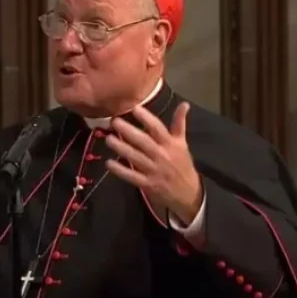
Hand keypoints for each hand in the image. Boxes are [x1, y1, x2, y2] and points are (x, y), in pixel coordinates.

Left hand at [104, 102, 203, 222]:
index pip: (157, 128)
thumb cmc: (182, 164)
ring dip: (121, 148)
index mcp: (170, 144)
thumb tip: (184, 104)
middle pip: (143, 141)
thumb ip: (180, 123)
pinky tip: (109, 163)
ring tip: (109, 139)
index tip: (135, 108)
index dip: (146, 118)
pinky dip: (120, 170)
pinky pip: (132, 176)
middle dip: (128, 131)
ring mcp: (154, 170)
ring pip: (135, 157)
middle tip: (114, 122)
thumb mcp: (182, 143)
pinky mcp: (147, 184)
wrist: (188, 193)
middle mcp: (162, 155)